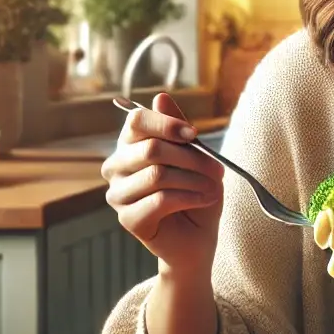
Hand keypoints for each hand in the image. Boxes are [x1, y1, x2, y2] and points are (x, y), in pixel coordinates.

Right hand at [101, 92, 223, 272]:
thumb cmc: (196, 192)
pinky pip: (161, 200)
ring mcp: (117, 194)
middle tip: (217, 170)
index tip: (194, 134)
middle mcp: (116, 167)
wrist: (199, 237)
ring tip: (212, 188)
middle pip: (151, 149)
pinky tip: (204, 200)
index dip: (167, 124)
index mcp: (129, 145)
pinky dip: (191, 198)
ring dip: (195, 180)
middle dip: (192, 158)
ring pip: (158, 175)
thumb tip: (161, 97)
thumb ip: (178, 128)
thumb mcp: (195, 156)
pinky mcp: (128, 219)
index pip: (136, 120)